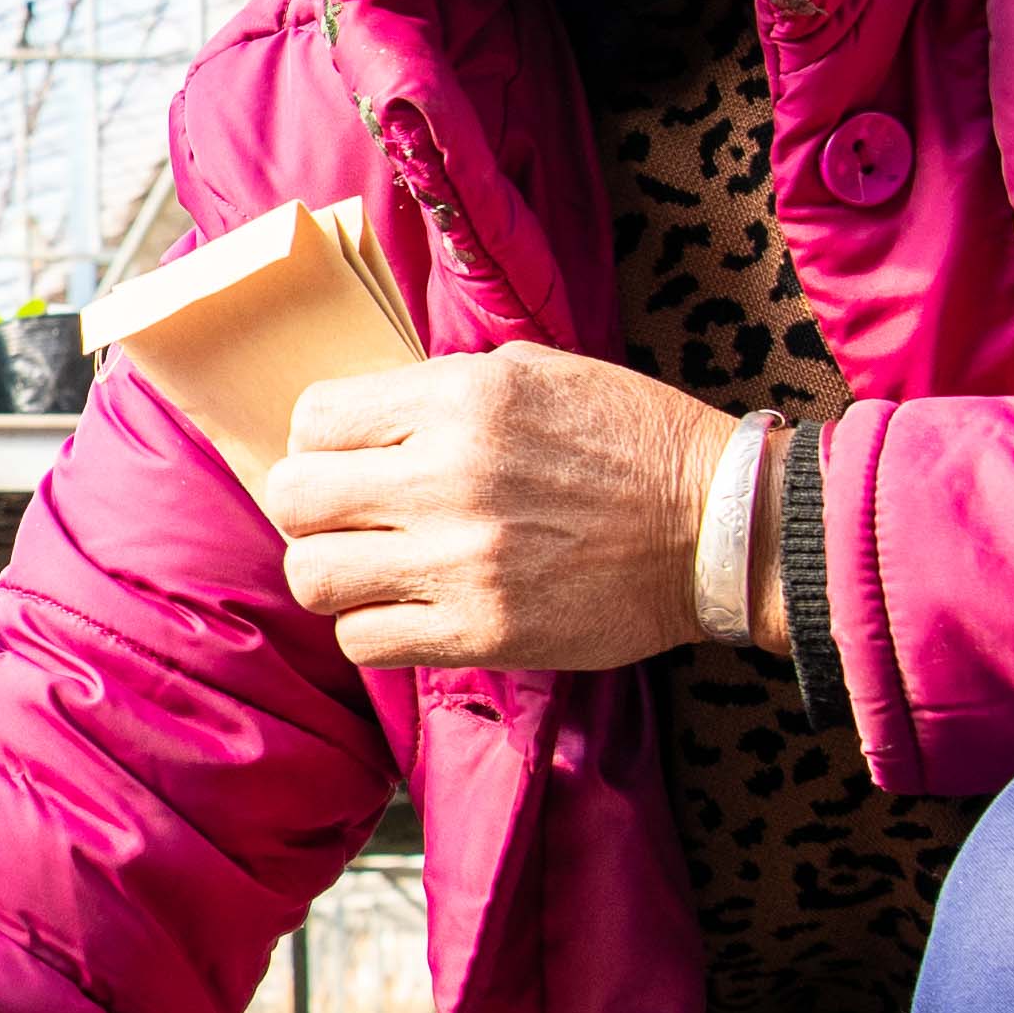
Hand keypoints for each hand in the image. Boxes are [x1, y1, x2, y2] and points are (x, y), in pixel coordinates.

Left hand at [251, 342, 732, 668]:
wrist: (719, 526)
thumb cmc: (629, 440)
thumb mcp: (535, 371)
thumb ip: (441, 388)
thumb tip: (363, 416)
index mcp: (459, 399)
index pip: (314, 419)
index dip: (320, 441)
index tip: (350, 457)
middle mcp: (448, 476)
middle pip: (294, 499)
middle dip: (310, 508)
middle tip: (349, 517)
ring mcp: (462, 561)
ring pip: (314, 577)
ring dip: (334, 573)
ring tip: (375, 568)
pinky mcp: (483, 632)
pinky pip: (364, 640)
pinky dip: (373, 629)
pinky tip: (409, 611)